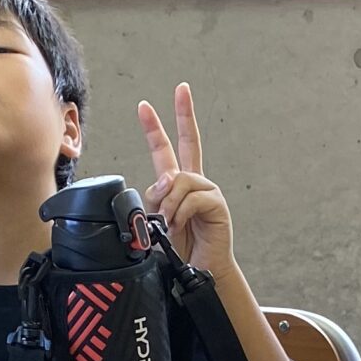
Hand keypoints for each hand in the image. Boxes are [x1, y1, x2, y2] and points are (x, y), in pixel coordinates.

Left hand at [140, 84, 232, 271]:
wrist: (202, 271)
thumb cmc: (182, 249)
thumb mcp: (158, 223)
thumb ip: (156, 199)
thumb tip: (165, 180)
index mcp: (178, 185)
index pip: (165, 150)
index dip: (154, 128)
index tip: (143, 106)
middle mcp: (194, 183)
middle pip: (190, 141)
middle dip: (185, 113)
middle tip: (182, 89)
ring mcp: (207, 191)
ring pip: (179, 179)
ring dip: (169, 203)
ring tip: (170, 223)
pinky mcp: (216, 203)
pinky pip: (192, 197)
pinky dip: (181, 211)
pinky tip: (181, 224)